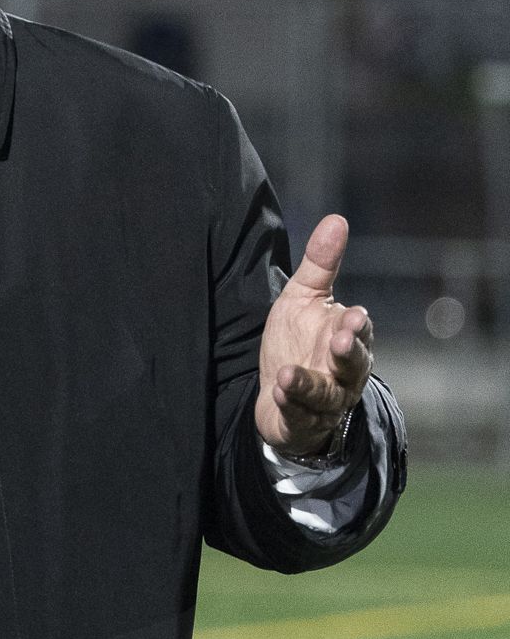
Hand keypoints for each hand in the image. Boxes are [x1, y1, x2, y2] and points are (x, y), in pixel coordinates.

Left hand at [254, 215, 373, 458]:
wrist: (281, 394)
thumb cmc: (299, 341)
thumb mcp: (303, 298)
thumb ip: (320, 264)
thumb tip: (338, 219)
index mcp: (347, 338)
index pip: (358, 331)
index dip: (355, 325)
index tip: (352, 313)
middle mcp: (343, 372)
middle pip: (353, 365)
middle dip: (349, 353)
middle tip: (340, 340)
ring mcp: (325, 400)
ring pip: (326, 395)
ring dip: (309, 385)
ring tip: (289, 375)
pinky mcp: (301, 420)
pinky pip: (300, 416)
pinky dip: (292, 405)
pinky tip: (279, 392)